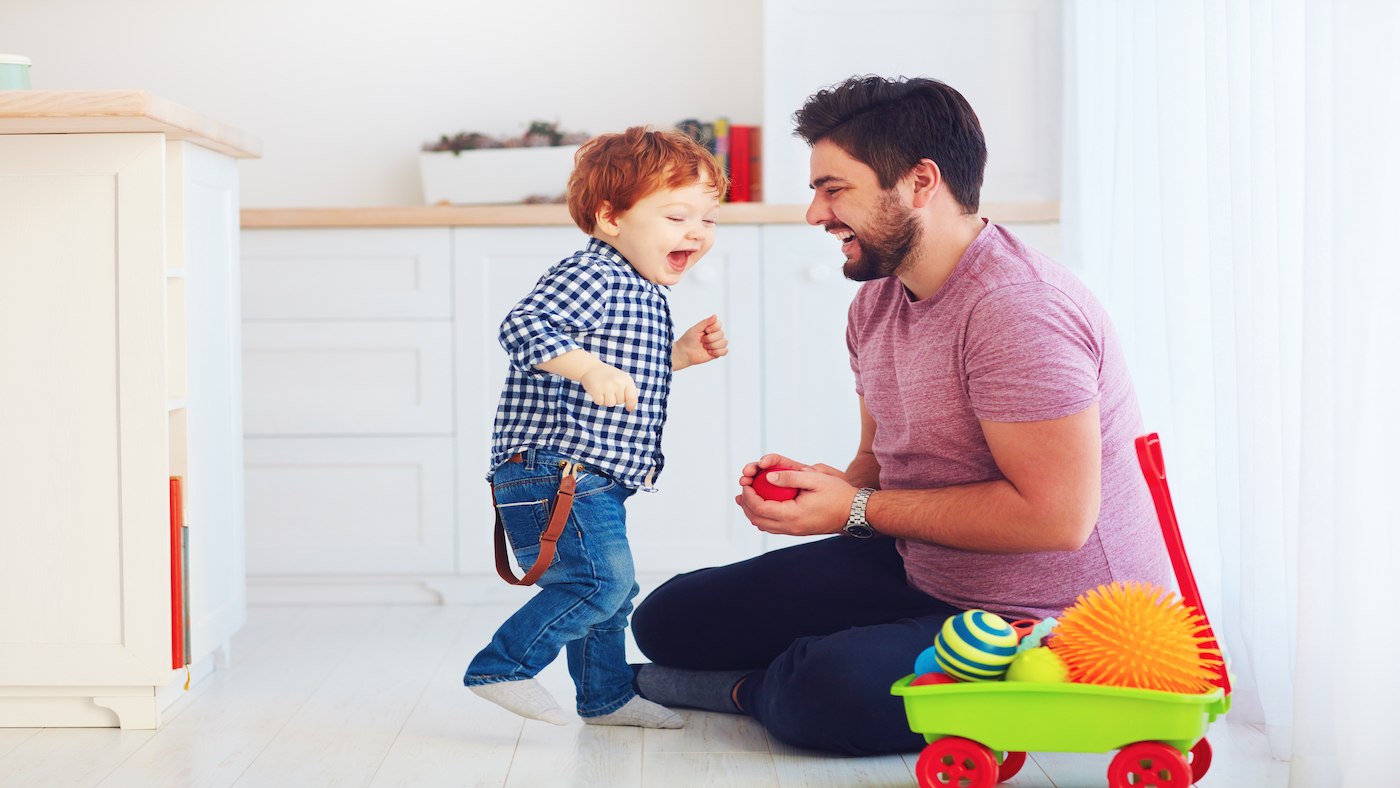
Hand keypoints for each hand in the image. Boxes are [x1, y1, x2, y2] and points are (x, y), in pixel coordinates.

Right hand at [579, 364, 639, 410]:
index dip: (631, 405)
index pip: (632, 397)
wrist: (591, 367)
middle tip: (609, 388)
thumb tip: (634, 402)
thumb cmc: (609, 375)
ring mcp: (607, 386)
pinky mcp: (596, 390)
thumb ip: (630, 389)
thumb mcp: (622, 378)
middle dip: (615, 398)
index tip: (629, 409)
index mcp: (626, 379)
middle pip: (620, 402)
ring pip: (610, 404)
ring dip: (606, 400)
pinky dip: (598, 399)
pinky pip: (600, 403)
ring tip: (604, 390)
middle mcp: (618, 383)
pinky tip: (597, 391)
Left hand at [673, 315, 727, 370]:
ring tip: (705, 347)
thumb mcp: (695, 329)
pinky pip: (725, 351)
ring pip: (724, 342)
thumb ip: (705, 322)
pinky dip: (717, 352)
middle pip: (722, 333)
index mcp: (710, 327)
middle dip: (710, 338)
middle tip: (701, 340)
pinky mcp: (717, 352)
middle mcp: (715, 335)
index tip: (706, 331)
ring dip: (713, 345)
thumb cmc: (688, 340)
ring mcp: (717, 344)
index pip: (719, 324)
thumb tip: (715, 315)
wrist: (685, 353)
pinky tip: (709, 352)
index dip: (714, 328)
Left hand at [736, 455, 854, 535]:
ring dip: (752, 512)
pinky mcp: (798, 531)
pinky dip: (763, 516)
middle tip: (743, 488)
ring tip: (746, 497)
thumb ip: (791, 476)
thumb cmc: (838, 494)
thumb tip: (768, 476)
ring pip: (764, 526)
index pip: (760, 508)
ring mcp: (794, 531)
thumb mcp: (816, 478)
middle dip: (746, 504)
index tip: (747, 482)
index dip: (749, 495)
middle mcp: (791, 527)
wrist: (855, 513)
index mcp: (793, 514)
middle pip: (757, 520)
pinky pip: (773, 527)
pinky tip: (763, 505)